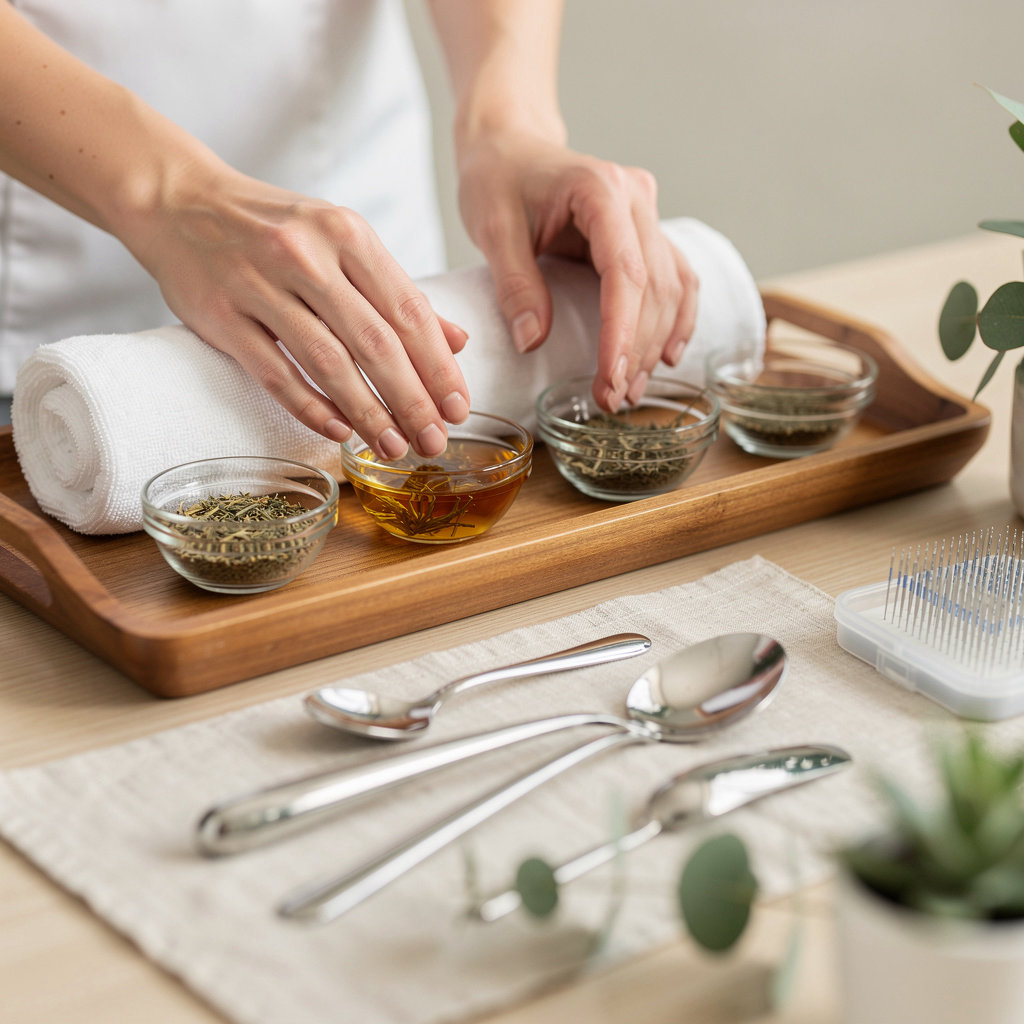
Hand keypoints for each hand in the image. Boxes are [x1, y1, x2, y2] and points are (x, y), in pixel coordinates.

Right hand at [131, 168, 470, 460]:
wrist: (178, 200)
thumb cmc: (273, 227)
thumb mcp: (341, 241)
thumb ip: (397, 292)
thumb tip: (457, 342)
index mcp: (347, 233)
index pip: (408, 310)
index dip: (438, 366)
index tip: (459, 408)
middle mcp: (307, 255)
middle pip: (375, 342)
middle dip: (412, 400)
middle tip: (434, 442)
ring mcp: (259, 285)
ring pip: (328, 362)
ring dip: (368, 412)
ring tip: (394, 447)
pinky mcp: (221, 315)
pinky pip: (274, 372)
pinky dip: (309, 406)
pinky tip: (339, 430)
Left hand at [456, 132, 698, 410]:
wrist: (509, 144)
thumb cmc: (497, 178)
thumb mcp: (492, 228)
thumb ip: (515, 284)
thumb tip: (534, 342)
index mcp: (600, 190)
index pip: (625, 273)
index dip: (621, 332)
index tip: (610, 378)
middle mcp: (636, 198)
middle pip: (655, 287)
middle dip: (637, 349)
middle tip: (613, 400)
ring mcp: (647, 214)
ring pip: (671, 287)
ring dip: (656, 344)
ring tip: (631, 392)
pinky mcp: (645, 231)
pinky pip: (674, 279)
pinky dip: (674, 320)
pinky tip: (665, 357)